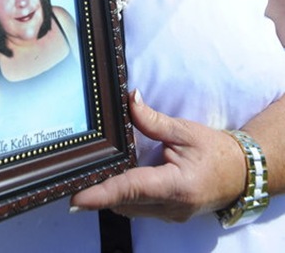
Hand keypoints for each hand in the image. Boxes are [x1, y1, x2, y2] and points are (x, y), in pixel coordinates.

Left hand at [71, 90, 245, 221]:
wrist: (241, 173)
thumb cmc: (215, 150)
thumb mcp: (185, 131)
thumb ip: (153, 120)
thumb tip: (129, 101)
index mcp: (177, 186)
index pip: (132, 189)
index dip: (102, 194)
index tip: (77, 198)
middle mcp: (171, 208)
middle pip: (124, 202)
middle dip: (100, 190)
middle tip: (77, 173)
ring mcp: (170, 216)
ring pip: (128, 209)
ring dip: (112, 193)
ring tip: (94, 172)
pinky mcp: (168, 216)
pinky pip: (138, 208)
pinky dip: (125, 195)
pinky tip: (118, 177)